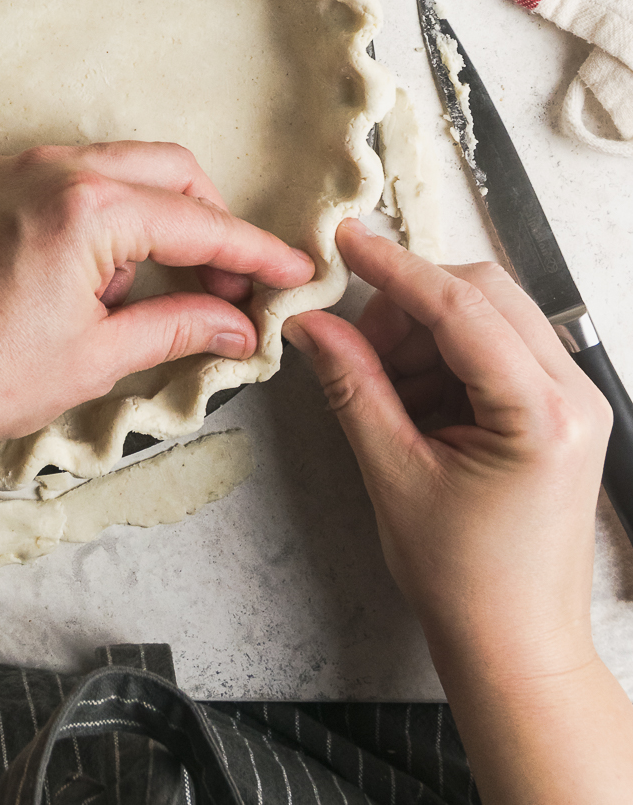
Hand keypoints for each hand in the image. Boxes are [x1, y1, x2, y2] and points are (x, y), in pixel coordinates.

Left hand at [0, 141, 313, 468]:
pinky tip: (80, 275)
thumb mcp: (95, 359)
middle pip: (166, 170)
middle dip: (207, 220)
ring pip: (110, 168)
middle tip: (225, 284)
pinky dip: (89, 212)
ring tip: (139, 293)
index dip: (255, 251)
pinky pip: (53, 177)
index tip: (293, 272)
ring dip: (147, 215)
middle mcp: (47, 167)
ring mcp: (2, 167)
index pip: (198, 221)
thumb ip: (178, 329)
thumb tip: (239, 326)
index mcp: (87, 208)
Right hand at [283, 218, 611, 679]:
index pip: (462, 308)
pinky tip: (413, 405)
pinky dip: (444, 358)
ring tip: (385, 393)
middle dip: (409, 306)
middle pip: (484, 294)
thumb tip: (312, 324)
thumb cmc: (466, 580)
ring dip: (424, 334)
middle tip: (357, 345)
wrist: (515, 643)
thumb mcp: (393, 475)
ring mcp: (573, 399)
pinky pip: (495, 347)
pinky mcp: (559, 409)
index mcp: (542, 414)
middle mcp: (573, 395)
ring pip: (488, 314)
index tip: (348, 241)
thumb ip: (352, 386)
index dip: (396, 268)